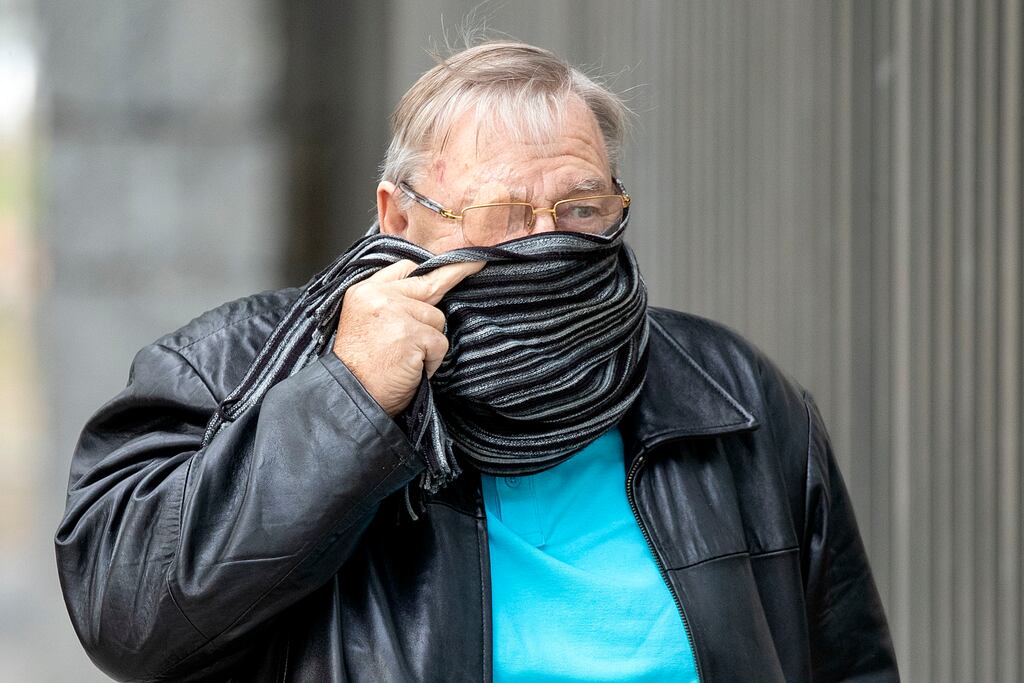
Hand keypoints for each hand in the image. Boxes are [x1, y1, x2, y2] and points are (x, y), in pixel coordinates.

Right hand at [333, 259, 484, 416]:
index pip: (403, 269)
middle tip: (477, 263)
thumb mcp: (365, 323)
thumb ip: (390, 303)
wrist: (351, 396)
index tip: (447, 262)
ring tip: (405, 359)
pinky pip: (439, 343)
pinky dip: (431, 361)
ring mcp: (395, 312)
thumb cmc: (361, 368)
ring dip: (429, 342)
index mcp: (364, 291)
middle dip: (456, 272)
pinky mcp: (411, 334)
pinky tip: (411, 369)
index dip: (425, 271)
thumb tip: (427, 290)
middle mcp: (379, 296)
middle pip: (428, 282)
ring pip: (436, 318)